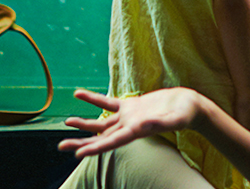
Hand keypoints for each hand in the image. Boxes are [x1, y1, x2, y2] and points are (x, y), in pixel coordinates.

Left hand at [58, 88, 205, 156]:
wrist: (189, 106)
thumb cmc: (185, 114)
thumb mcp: (174, 119)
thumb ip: (160, 124)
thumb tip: (143, 126)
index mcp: (136, 132)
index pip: (110, 142)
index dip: (94, 148)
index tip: (78, 154)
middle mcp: (128, 127)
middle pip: (99, 137)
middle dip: (80, 142)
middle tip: (60, 146)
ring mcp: (128, 117)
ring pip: (100, 122)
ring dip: (83, 123)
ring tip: (66, 122)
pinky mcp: (131, 106)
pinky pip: (107, 103)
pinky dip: (93, 99)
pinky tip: (79, 94)